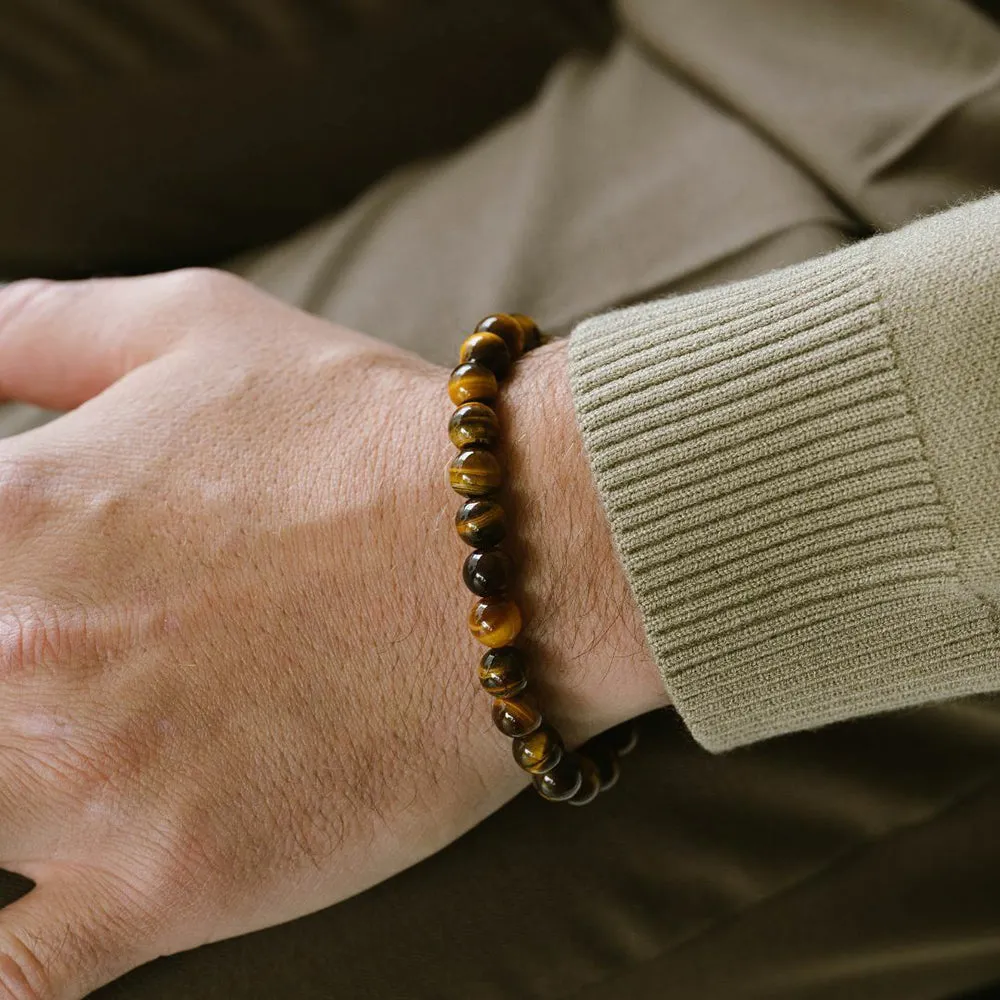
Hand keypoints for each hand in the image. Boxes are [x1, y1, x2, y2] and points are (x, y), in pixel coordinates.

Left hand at [0, 271, 661, 997]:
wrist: (519, 550)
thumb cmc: (362, 432)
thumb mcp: (196, 326)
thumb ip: (37, 327)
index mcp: (6, 514)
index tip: (20, 599)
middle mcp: (14, 658)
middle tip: (65, 676)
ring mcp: (85, 789)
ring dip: (2, 797)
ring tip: (97, 747)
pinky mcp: (164, 887)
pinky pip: (11, 979)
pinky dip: (1, 971)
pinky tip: (26, 923)